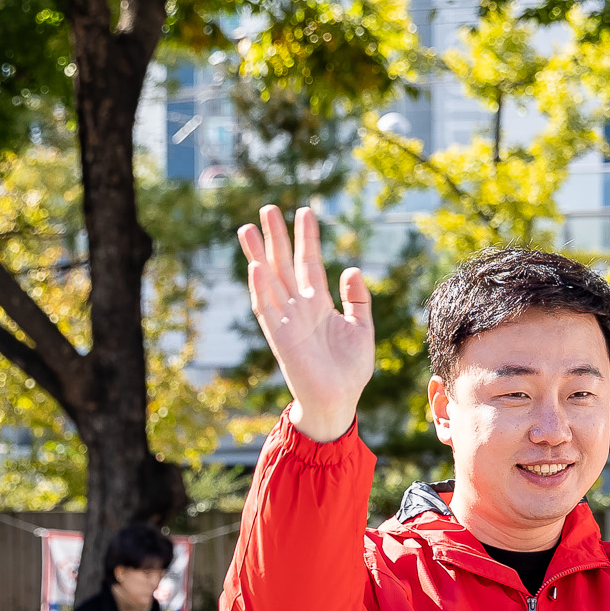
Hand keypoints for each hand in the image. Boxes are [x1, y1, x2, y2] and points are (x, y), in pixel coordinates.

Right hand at [238, 204, 372, 443]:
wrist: (339, 402)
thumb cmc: (350, 370)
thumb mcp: (362, 329)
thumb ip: (358, 299)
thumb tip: (350, 268)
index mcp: (319, 305)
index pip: (309, 263)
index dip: (307, 238)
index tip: (305, 212)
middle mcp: (299, 308)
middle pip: (284, 265)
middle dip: (276, 237)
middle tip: (267, 208)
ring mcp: (287, 321)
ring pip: (269, 281)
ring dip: (258, 255)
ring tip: (248, 228)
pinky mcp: (280, 338)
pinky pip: (266, 309)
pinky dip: (260, 288)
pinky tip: (255, 266)